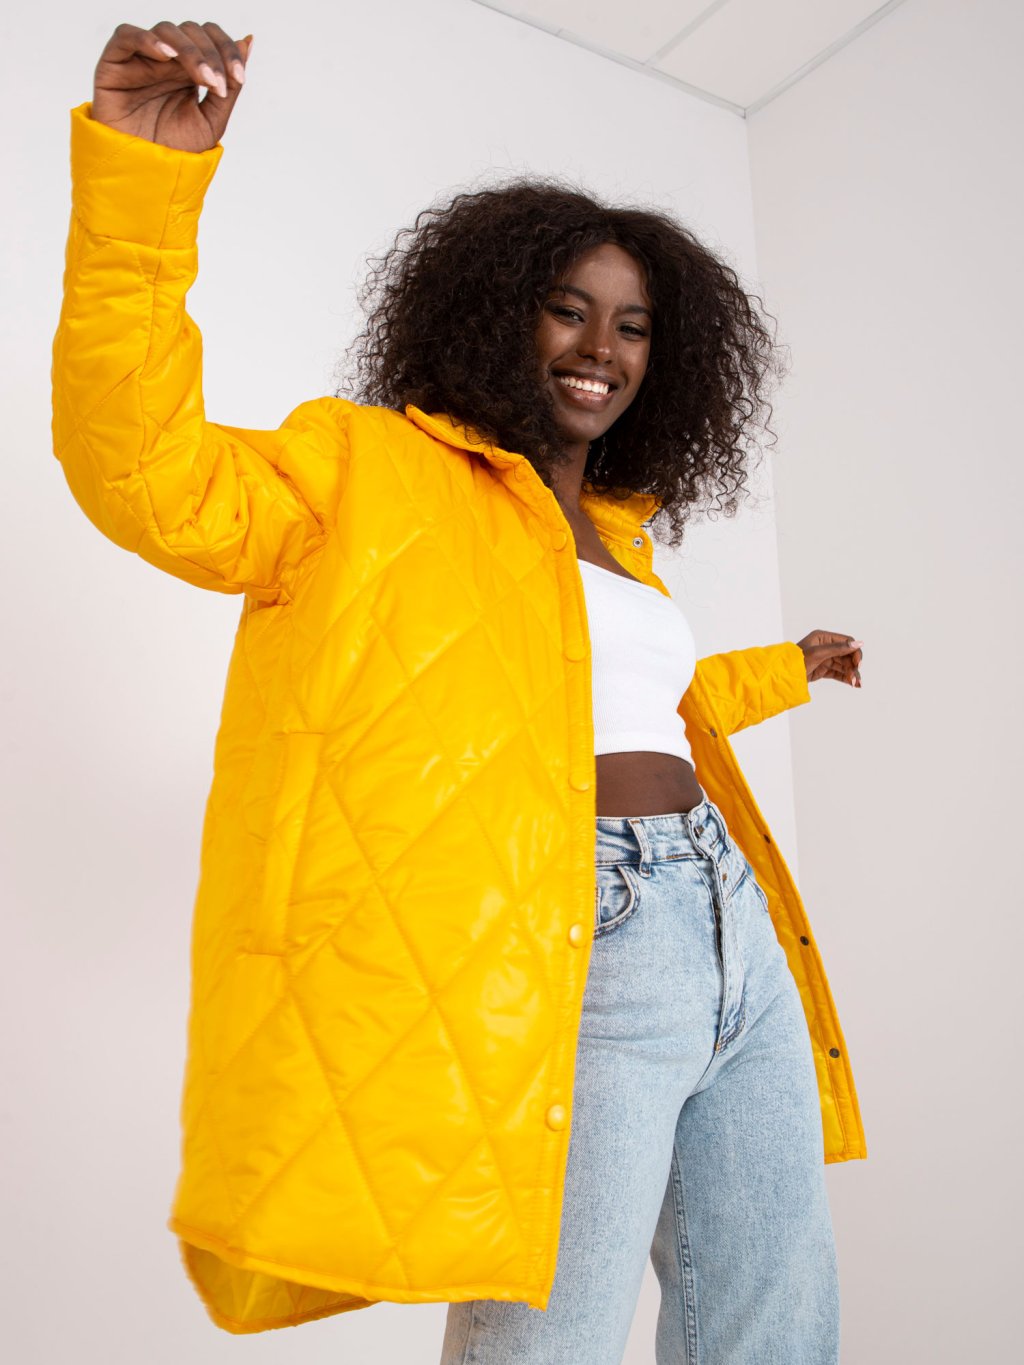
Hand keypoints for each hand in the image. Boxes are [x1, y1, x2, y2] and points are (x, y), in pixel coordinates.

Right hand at [92, 20, 252, 151]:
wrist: (146, 175)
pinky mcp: (114, 63)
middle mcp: (165, 60)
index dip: (226, 50)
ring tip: (202, 78)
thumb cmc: (175, 151)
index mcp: (188, 70)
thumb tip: (246, 41)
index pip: (209, 38)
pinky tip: (167, 55)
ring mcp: (141, 59)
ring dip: (189, 50)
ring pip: (165, 31)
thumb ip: (229, 86)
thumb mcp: (211, 121)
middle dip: (211, 54)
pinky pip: (126, 35)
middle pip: (190, 31)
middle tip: (218, 84)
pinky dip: (147, 39)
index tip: (239, 78)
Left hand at [796, 630, 863, 687]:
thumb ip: (839, 648)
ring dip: (851, 674)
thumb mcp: (819, 653)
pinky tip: (853, 684)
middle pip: (846, 655)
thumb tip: (859, 643)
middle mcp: (825, 646)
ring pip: (843, 665)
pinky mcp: (823, 670)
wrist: (783, 676)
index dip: (854, 652)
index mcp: (823, 637)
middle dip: (852, 666)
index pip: (846, 642)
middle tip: (855, 678)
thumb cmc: (797, 660)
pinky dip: (845, 678)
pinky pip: (838, 673)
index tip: (858, 664)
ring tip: (856, 684)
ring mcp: (824, 659)